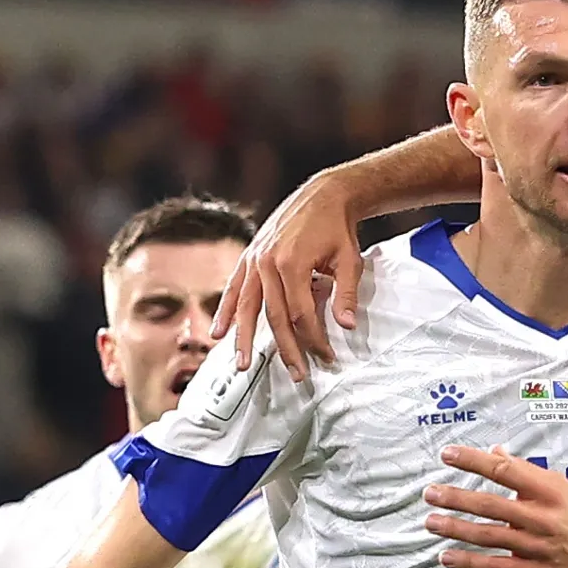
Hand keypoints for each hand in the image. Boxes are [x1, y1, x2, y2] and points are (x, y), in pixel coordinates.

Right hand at [213, 172, 363, 381]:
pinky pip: (233, 288)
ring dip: (244, 338)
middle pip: (274, 317)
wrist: (323, 195)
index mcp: (292, 263)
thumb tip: (347, 326)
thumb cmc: (337, 227)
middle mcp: (267, 262)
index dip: (314, 339)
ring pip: (246, 307)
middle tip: (296, 373)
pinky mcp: (249, 256)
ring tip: (243, 364)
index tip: (325, 356)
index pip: (301, 314)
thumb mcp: (349, 261)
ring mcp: (255, 259)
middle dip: (286, 348)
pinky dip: (225, 311)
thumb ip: (346, 295)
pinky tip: (218, 332)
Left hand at [425, 445, 567, 567]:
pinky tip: (447, 557)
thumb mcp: (558, 487)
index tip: (449, 454)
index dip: (474, 460)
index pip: (505, 470)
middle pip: (491, 504)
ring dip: (456, 528)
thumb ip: (525, 471)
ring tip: (430, 522)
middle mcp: (540, 517)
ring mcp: (534, 546)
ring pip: (488, 535)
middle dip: (456, 498)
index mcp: (548, 491)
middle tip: (430, 493)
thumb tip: (495, 452)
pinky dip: (469, 562)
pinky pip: (495, 566)